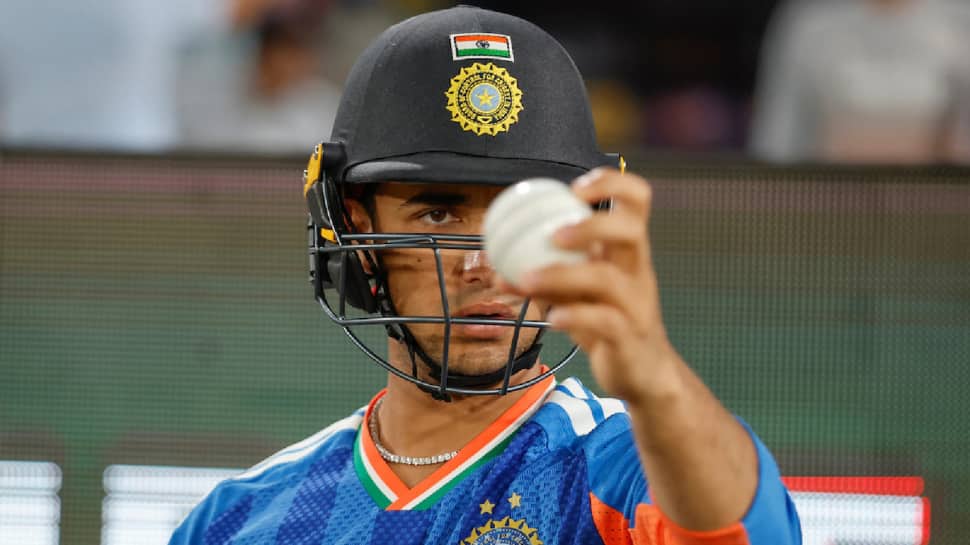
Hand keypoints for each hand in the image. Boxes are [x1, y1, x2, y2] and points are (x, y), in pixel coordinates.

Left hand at [502, 167, 681, 405]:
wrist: (643, 374)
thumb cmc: (608, 324)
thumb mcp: (576, 295)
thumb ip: (545, 278)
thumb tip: (497, 268)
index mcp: (627, 252)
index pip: (637, 201)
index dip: (610, 183)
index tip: (574, 188)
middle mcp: (637, 271)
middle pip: (631, 230)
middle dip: (591, 225)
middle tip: (553, 234)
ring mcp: (637, 305)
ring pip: (608, 279)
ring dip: (563, 275)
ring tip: (528, 280)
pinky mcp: (631, 337)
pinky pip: (605, 322)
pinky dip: (576, 316)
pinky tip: (551, 318)